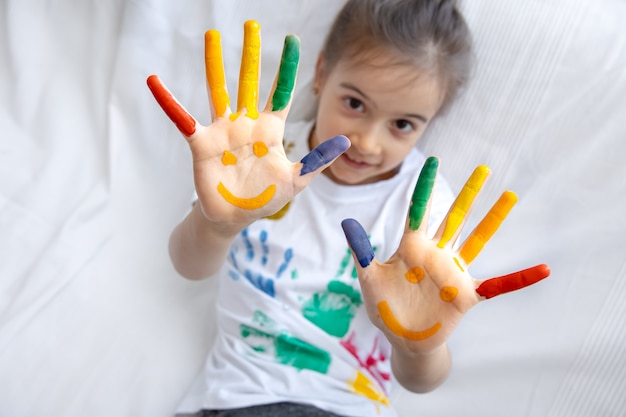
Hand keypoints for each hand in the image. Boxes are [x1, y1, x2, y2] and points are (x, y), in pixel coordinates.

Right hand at [146, 21, 348, 230]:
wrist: (234, 218)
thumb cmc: (265, 199)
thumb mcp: (296, 180)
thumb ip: (317, 160)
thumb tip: (346, 142)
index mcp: (270, 130)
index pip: (280, 92)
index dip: (286, 67)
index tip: (291, 40)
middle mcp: (246, 124)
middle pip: (249, 81)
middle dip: (250, 54)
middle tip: (251, 24)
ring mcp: (223, 131)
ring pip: (218, 90)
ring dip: (214, 63)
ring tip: (212, 35)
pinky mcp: (202, 144)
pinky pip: (183, 119)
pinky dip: (169, 101)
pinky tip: (155, 81)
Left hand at [342, 157, 549, 353]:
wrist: (402, 339)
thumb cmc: (384, 307)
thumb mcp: (369, 279)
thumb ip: (361, 251)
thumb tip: (346, 222)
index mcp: (411, 247)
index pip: (420, 210)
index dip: (427, 186)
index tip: (435, 160)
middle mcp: (436, 254)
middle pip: (455, 217)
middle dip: (468, 193)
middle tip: (484, 168)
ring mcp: (454, 273)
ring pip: (477, 240)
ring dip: (493, 219)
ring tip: (510, 196)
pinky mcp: (468, 295)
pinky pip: (499, 285)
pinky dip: (520, 278)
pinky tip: (544, 269)